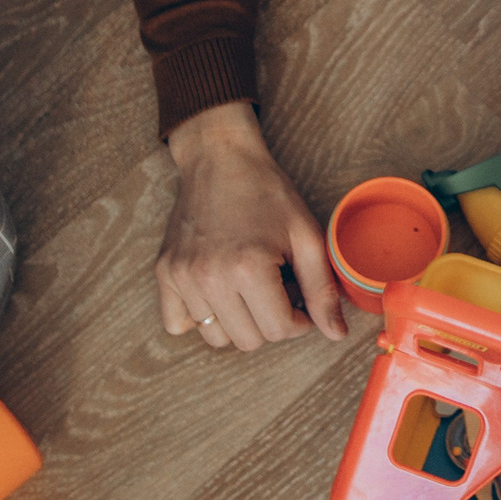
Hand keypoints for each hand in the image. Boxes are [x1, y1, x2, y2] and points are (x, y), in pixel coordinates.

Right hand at [158, 102, 347, 347]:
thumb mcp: (306, 235)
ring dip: (239, 322)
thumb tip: (336, 334)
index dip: (300, 321)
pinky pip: (179, 324)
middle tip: (278, 288)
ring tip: (250, 288)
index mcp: (248, 268)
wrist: (220, 159)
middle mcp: (209, 278)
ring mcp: (182, 277)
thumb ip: (322, 289)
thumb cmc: (266, 193)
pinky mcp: (164, 273)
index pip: (279, 330)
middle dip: (271, 321)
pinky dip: (201, 318)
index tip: (301, 300)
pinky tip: (219, 292)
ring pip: (216, 337)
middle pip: (248, 340)